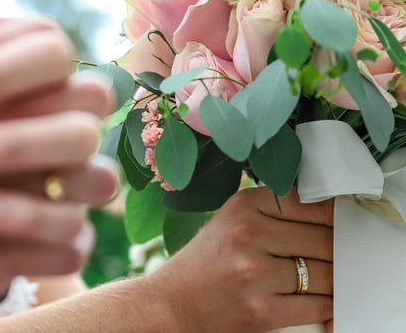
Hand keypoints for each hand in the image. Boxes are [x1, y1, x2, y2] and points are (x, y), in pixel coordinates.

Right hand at [144, 188, 333, 332]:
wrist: (174, 302)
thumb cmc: (207, 261)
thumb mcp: (232, 220)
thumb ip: (274, 212)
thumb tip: (331, 213)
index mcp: (244, 205)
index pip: (313, 204)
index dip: (335, 218)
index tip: (340, 226)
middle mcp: (249, 234)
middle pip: (324, 240)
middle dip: (338, 252)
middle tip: (338, 257)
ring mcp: (255, 273)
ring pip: (325, 275)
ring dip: (334, 281)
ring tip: (326, 280)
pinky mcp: (261, 310)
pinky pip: (317, 306)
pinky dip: (326, 308)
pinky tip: (320, 302)